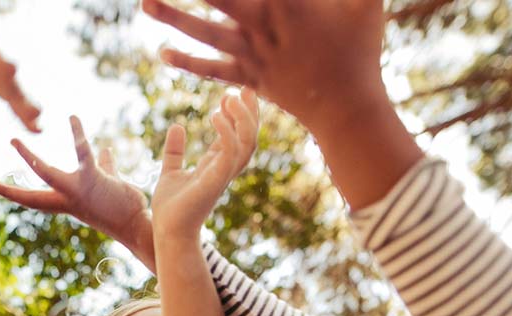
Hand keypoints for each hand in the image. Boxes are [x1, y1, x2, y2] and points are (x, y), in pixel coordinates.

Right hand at [0, 115, 155, 269]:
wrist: (139, 223)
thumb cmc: (126, 206)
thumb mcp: (109, 184)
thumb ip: (104, 166)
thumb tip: (104, 151)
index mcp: (67, 202)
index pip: (34, 199)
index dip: (12, 193)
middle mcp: (67, 200)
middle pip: (31, 196)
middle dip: (9, 191)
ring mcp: (77, 191)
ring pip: (46, 174)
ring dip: (27, 159)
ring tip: (13, 142)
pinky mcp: (93, 179)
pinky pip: (81, 152)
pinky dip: (77, 134)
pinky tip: (72, 118)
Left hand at [142, 0, 386, 134]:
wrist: (346, 108)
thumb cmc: (360, 49)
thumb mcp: (366, 3)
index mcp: (289, 4)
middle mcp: (264, 28)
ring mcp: (253, 56)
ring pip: (206, 33)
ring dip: (173, 18)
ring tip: (144, 3)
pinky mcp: (249, 79)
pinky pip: (212, 71)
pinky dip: (187, 63)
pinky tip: (161, 53)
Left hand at [151, 89, 259, 241]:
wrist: (167, 232)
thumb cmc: (170, 208)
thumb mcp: (170, 171)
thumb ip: (175, 151)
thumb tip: (176, 127)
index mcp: (216, 166)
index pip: (237, 136)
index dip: (238, 114)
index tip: (232, 93)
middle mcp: (224, 170)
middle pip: (250, 137)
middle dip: (250, 112)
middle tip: (243, 87)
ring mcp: (223, 175)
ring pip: (248, 143)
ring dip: (243, 118)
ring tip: (229, 96)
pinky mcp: (215, 180)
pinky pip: (231, 152)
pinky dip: (228, 132)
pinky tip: (215, 115)